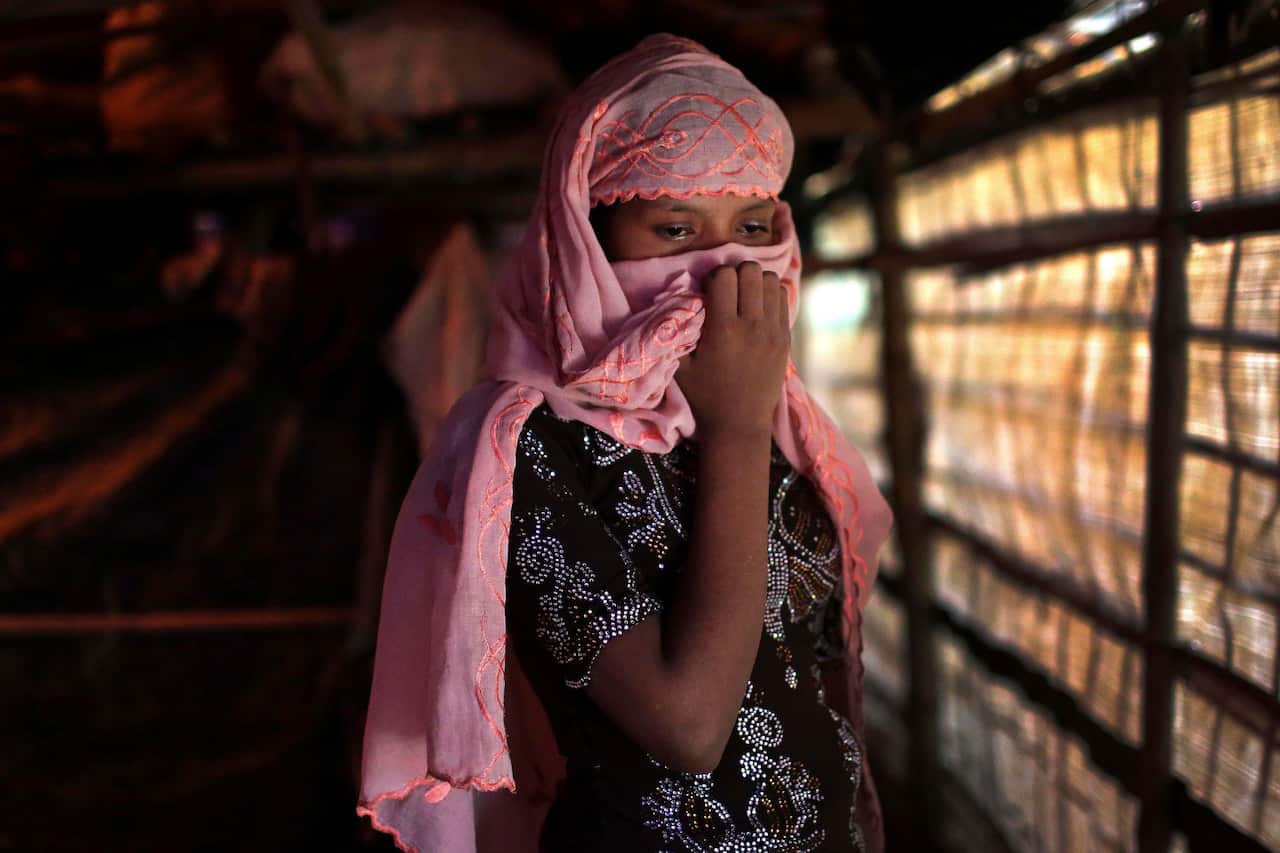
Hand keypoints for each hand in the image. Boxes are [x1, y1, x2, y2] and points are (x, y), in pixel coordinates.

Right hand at [676, 261, 790, 440]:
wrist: (739, 424)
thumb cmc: (704, 396)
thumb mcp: (680, 366)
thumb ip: (678, 332)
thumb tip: (679, 300)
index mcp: (723, 330)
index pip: (724, 276)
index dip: (713, 277)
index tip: (708, 292)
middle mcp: (752, 326)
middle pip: (751, 270)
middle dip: (735, 273)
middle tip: (727, 291)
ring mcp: (773, 331)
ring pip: (770, 279)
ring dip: (754, 282)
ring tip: (744, 298)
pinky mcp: (785, 338)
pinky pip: (782, 298)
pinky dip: (769, 295)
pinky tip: (757, 309)